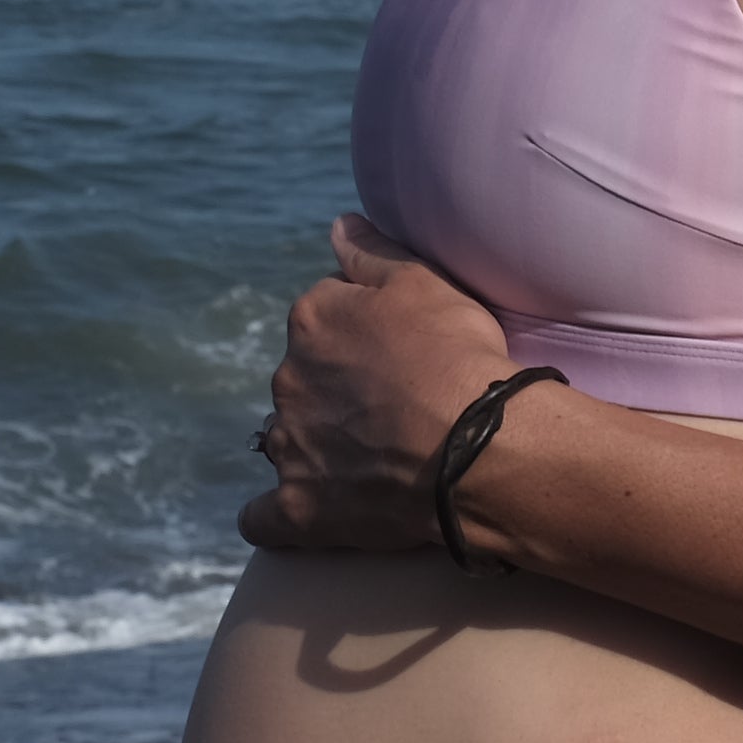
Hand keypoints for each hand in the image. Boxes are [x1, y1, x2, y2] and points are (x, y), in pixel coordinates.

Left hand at [241, 214, 522, 553]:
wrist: (479, 448)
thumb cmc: (458, 357)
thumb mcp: (424, 282)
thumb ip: (371, 251)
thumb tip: (336, 225)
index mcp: (313, 322)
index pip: (323, 318)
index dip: (362, 336)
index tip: (399, 355)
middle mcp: (287, 380)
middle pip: (304, 379)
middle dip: (335, 390)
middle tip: (392, 408)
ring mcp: (289, 448)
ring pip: (287, 440)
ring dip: (313, 444)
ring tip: (367, 459)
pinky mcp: (300, 509)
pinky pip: (264, 518)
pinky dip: (275, 515)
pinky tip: (300, 512)